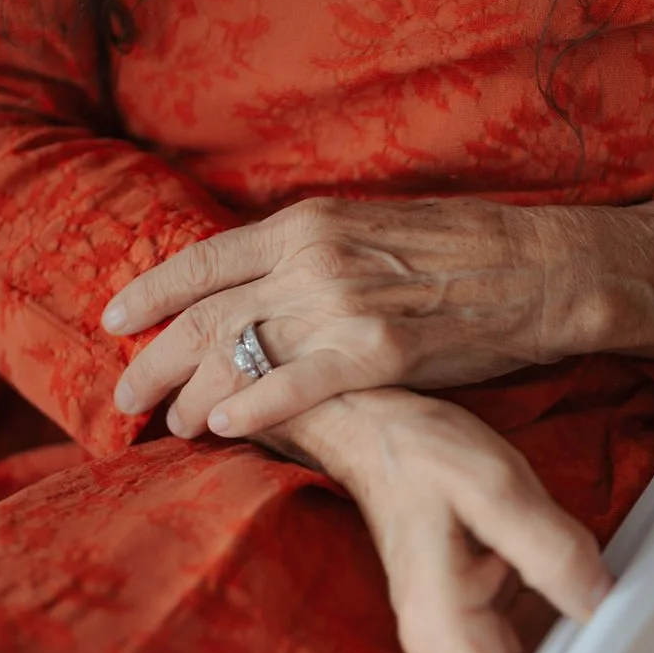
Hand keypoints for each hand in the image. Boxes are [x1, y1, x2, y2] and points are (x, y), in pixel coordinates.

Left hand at [102, 196, 588, 438]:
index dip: (147, 293)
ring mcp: (344, 305)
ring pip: (238, 353)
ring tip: (172, 426)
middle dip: (153, 361)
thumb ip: (302, 253)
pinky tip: (224, 428)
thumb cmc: (455, 250)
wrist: (540, 265)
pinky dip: (254, 406)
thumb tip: (248, 287)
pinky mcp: (381, 352)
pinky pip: (299, 383)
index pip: (201, 261)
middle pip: (205, 315)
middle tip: (124, 397)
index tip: (113, 321)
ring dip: (193, 396)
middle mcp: (312, 259)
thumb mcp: (365, 229)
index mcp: (305, 224)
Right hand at [255, 388, 612, 652]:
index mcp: (445, 633)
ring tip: (613, 621)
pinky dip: (564, 633)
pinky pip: (531, 650)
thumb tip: (601, 601)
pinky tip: (586, 600)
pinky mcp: (477, 625)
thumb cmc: (418, 456)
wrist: (376, 433)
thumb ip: (550, 548)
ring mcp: (461, 643)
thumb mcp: (493, 485)